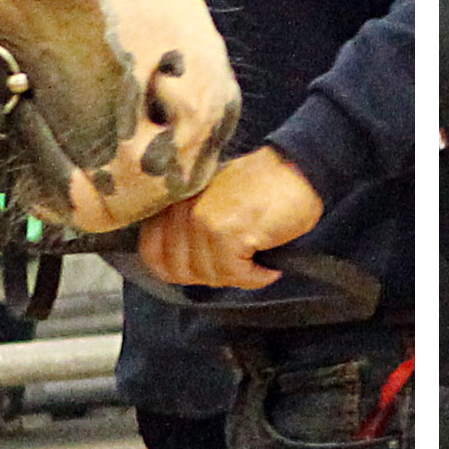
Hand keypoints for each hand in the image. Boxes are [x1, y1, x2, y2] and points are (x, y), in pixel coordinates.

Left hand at [132, 149, 320, 290]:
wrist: (297, 171)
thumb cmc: (260, 188)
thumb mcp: (211, 202)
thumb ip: (187, 228)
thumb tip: (181, 268)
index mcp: (173, 202)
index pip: (151, 254)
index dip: (178, 270)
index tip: (206, 266)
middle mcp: (181, 210)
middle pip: (179, 270)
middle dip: (210, 276)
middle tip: (236, 265)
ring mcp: (201, 220)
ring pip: (207, 275)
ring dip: (236, 276)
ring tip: (255, 260)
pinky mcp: (225, 232)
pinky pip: (233, 274)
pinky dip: (255, 277)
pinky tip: (266, 266)